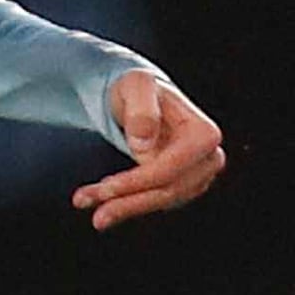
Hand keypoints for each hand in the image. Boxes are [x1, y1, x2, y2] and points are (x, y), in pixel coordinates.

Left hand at [75, 70, 225, 230]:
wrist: (141, 100)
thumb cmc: (141, 89)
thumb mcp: (137, 85)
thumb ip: (141, 108)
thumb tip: (144, 143)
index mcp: (204, 134)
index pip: (171, 169)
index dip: (138, 182)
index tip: (105, 187)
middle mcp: (209, 158)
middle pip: (167, 191)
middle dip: (128, 202)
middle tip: (91, 209)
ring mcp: (199, 175)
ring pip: (159, 201)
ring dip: (122, 206)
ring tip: (85, 201)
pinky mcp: (183, 187)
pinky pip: (154, 201)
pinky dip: (126, 203)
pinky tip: (100, 200)